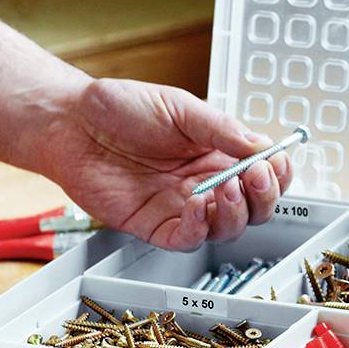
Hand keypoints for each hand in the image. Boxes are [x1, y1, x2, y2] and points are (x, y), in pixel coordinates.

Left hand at [40, 78, 291, 249]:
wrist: (71, 122)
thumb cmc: (120, 109)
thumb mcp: (180, 108)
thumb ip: (222, 129)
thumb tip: (263, 145)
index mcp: (219, 154)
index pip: (265, 174)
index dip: (277, 174)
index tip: (274, 162)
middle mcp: (206, 183)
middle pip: (254, 208)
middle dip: (263, 197)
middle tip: (254, 178)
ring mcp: (182, 207)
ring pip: (227, 229)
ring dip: (235, 213)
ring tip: (224, 189)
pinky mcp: (155, 225)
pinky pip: (187, 239)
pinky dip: (198, 227)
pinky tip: (196, 206)